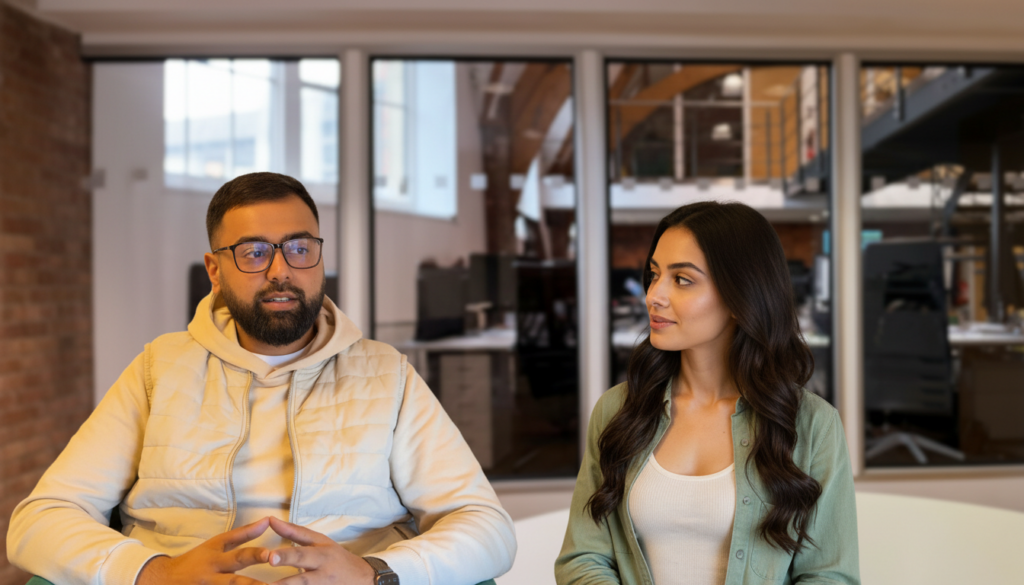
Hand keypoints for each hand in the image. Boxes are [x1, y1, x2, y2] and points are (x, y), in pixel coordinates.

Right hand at [137, 517, 271, 584]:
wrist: (162, 580)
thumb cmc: (196, 560)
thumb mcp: (216, 544)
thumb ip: (243, 534)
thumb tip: (267, 520)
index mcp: (216, 559)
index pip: (239, 556)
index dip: (255, 554)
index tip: (269, 554)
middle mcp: (212, 576)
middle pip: (235, 581)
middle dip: (252, 584)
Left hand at [267, 516, 375, 584]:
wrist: (363, 579)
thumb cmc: (335, 558)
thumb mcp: (320, 542)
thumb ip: (294, 533)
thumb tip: (270, 520)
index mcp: (322, 554)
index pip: (302, 551)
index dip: (287, 554)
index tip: (270, 557)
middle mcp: (323, 571)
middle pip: (303, 575)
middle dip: (287, 575)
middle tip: (272, 564)